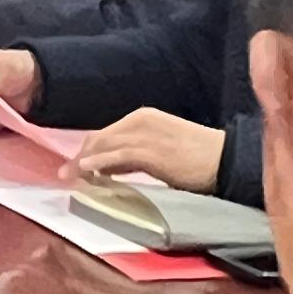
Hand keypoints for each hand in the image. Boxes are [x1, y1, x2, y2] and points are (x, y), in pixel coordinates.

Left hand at [72, 110, 224, 193]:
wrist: (225, 160)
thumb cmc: (197, 159)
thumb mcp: (160, 151)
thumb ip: (134, 155)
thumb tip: (108, 168)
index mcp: (145, 117)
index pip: (107, 133)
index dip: (89, 150)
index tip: (76, 166)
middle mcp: (143, 120)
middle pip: (101, 137)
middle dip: (82, 155)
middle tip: (66, 174)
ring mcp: (147, 135)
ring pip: (106, 146)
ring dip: (85, 161)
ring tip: (70, 176)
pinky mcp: (152, 151)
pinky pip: (119, 157)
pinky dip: (100, 163)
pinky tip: (87, 171)